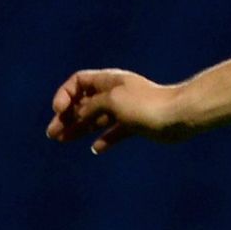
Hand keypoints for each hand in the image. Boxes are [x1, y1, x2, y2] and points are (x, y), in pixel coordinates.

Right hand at [45, 69, 188, 153]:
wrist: (179, 116)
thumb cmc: (146, 104)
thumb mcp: (111, 100)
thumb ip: (91, 105)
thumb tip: (80, 113)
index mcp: (109, 81)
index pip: (78, 82)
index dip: (65, 95)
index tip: (60, 111)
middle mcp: (115, 93)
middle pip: (84, 102)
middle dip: (66, 116)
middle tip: (52, 133)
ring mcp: (126, 110)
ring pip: (96, 118)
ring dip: (78, 128)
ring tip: (62, 140)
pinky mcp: (136, 125)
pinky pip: (114, 132)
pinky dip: (104, 139)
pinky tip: (96, 149)